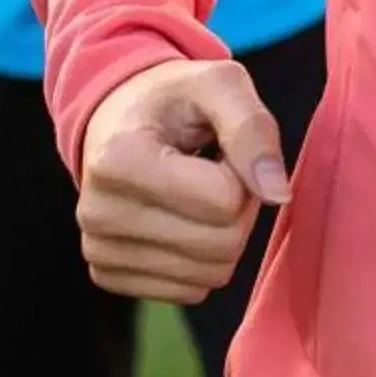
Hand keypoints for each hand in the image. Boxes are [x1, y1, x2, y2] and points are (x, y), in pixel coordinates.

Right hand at [76, 58, 288, 303]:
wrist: (117, 119)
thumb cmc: (173, 99)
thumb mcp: (219, 84)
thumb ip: (253, 129)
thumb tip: (278, 194)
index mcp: (119, 158)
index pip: (225, 200)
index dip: (241, 172)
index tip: (220, 148)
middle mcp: (98, 212)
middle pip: (222, 245)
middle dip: (238, 208)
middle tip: (216, 171)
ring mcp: (99, 251)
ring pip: (210, 275)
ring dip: (222, 234)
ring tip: (197, 193)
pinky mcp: (108, 277)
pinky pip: (190, 292)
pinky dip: (200, 259)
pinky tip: (179, 219)